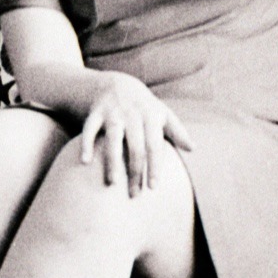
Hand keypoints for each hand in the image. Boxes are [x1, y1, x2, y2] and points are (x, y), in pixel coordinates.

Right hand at [79, 72, 193, 195]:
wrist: (116, 84)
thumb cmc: (144, 107)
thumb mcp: (162, 114)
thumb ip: (177, 131)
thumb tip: (192, 149)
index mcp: (151, 116)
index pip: (154, 145)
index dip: (154, 167)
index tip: (153, 187)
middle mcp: (133, 114)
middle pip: (135, 147)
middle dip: (135, 172)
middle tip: (134, 194)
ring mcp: (113, 113)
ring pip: (113, 139)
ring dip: (112, 161)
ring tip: (112, 183)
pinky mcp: (95, 113)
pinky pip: (89, 130)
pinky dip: (86, 144)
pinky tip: (85, 162)